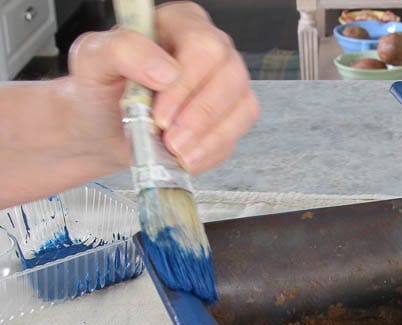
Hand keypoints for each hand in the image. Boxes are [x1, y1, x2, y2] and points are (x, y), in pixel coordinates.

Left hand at [63, 1, 258, 174]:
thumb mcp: (92, 59)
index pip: (202, 47)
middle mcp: (212, 51)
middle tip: (171, 140)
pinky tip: (187, 158)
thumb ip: (123, 50)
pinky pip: (236, 135)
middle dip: (201, 115)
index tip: (160, 114)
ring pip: (243, 108)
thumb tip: (166, 71)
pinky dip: (212, 152)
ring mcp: (227, 85)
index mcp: (180, 24)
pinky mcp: (231, 118)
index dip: (186, 85)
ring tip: (176, 152)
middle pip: (231, 77)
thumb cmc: (101, 89)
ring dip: (210, 138)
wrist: (104, 128)